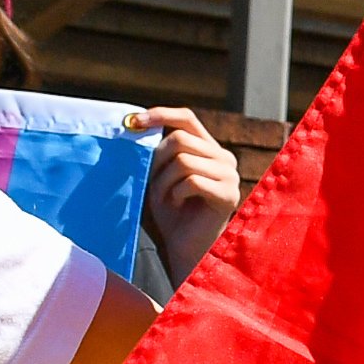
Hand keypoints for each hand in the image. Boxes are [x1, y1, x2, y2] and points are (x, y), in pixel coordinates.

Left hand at [130, 105, 243, 283]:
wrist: (184, 248)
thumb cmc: (171, 213)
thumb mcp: (161, 175)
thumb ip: (158, 150)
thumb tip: (135, 122)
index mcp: (210, 149)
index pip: (187, 118)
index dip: (160, 115)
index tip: (132, 121)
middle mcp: (225, 159)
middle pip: (180, 140)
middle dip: (156, 162)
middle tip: (151, 184)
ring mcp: (230, 176)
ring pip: (184, 160)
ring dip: (164, 182)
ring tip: (165, 199)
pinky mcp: (228, 195)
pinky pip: (191, 181)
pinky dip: (175, 194)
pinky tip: (177, 205)